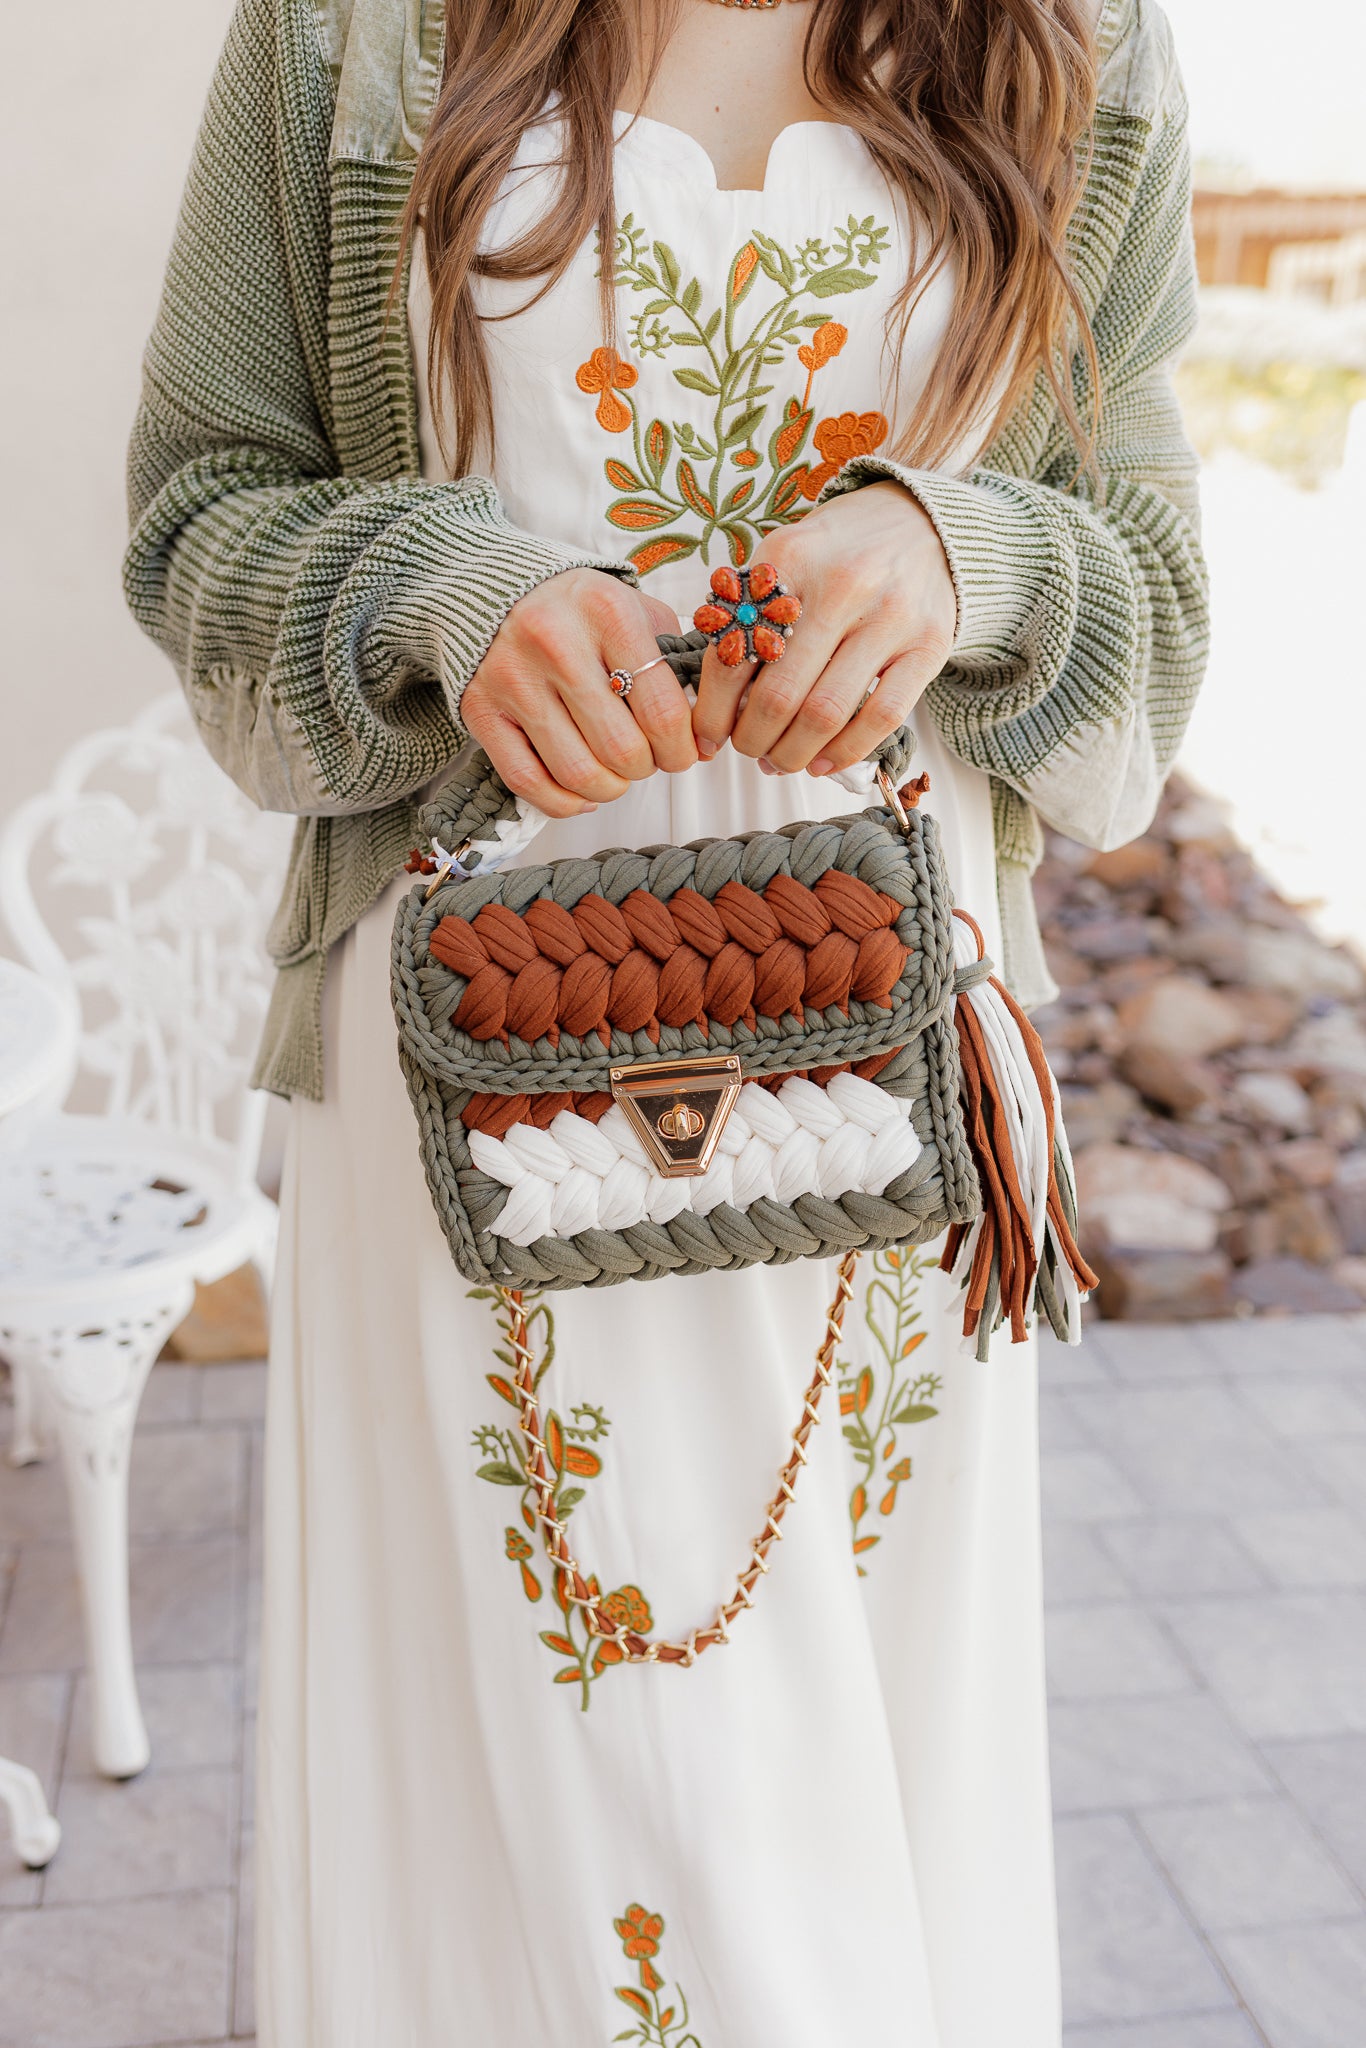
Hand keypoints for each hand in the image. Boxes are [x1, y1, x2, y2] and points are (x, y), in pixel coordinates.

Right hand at [462, 571, 693, 816]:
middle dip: (646, 768)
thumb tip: (702, 745)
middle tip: (647, 759)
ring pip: (578, 774)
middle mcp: (556, 645)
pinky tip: (581, 794)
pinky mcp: (481, 711)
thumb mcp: (636, 612)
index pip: (662, 712)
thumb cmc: (581, 610)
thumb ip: (674, 668)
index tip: (684, 753)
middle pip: (621, 750)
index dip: (682, 749)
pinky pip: (528, 782)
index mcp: (607, 614)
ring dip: (609, 789)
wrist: (498, 589)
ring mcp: (513, 680)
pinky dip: (564, 802)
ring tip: (616, 775)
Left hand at [692, 481, 956, 775]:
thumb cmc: (839, 551)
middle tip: (748, 749)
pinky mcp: (929, 645)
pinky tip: (823, 762)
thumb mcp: (785, 558)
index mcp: (791, 559)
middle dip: (753, 739)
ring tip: (779, 760)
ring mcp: (891, 616)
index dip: (713, 710)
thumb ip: (749, 614)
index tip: (709, 735)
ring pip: (826, 714)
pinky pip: (882, 717)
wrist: (921, 522)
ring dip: (793, 754)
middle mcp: (843, 585)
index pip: (734, 654)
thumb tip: (716, 702)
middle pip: (779, 695)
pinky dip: (845, 752)